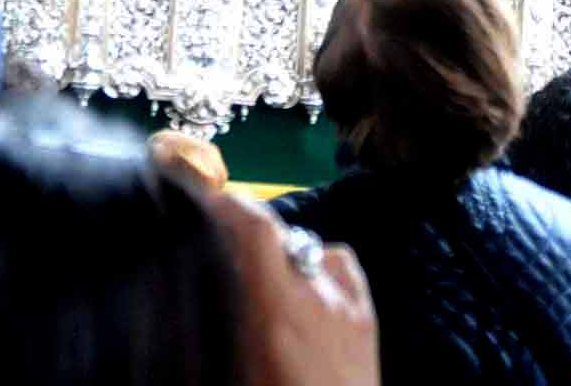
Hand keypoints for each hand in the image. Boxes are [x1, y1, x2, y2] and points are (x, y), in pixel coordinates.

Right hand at [209, 193, 375, 385]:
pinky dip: (318, 263)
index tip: (202, 200)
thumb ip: (227, 319)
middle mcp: (317, 298)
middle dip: (247, 230)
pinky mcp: (368, 315)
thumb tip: (202, 286)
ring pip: (307, 246)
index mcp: (279, 314)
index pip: (255, 230)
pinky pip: (339, 263)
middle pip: (277, 235)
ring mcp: (348, 303)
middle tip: (220, 242)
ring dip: (281, 253)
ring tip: (261, 277)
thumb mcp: (240, 370)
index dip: (228, 204)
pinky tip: (306, 284)